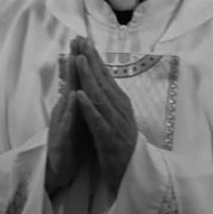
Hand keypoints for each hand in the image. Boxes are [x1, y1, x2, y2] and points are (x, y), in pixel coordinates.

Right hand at [45, 42, 91, 195]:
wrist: (58, 172)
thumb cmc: (69, 145)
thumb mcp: (75, 120)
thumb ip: (78, 101)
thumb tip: (82, 82)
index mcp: (72, 106)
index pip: (77, 80)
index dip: (81, 61)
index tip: (84, 40)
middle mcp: (65, 111)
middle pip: (70, 83)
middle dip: (74, 62)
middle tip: (76, 40)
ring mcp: (62, 124)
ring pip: (66, 99)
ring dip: (69, 79)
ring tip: (73, 59)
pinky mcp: (62, 140)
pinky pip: (67, 123)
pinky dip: (71, 110)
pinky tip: (74, 97)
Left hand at [71, 37, 137, 194]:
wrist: (134, 172)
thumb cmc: (122, 144)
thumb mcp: (117, 117)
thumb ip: (109, 99)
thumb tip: (100, 79)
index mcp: (120, 102)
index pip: (106, 76)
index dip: (95, 58)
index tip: (84, 41)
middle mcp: (119, 108)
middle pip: (103, 80)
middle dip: (91, 60)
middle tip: (80, 41)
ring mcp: (115, 123)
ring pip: (100, 96)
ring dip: (88, 77)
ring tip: (78, 60)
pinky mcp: (109, 139)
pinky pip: (97, 120)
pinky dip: (88, 107)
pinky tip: (79, 95)